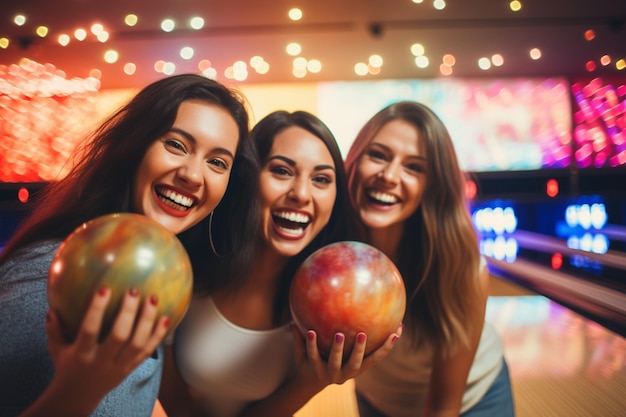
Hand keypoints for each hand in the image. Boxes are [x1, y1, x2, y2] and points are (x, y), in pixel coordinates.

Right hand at [44, 287, 169, 413]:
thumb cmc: (68, 366)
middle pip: (120, 336)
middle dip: (128, 313)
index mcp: (82, 354)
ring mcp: (120, 365)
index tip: (104, 289)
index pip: (90, 330)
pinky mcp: (132, 368)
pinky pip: (148, 351)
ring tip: (153, 299)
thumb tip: (52, 308)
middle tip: (134, 290)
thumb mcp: (56, 350)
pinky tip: (166, 318)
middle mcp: (103, 361)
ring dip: (147, 320)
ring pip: (138, 343)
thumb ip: (54, 329)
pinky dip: (158, 335)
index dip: (97, 310)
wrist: (78, 397)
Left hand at [292, 324, 401, 386]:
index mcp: (356, 368)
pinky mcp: (313, 370)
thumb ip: (359, 335)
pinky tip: (308, 330)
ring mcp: (329, 373)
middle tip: (363, 334)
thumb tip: (374, 305)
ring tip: (338, 334)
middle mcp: (345, 373)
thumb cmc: (333, 359)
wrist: (308, 381)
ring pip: (334, 361)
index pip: (375, 358)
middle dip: (360, 350)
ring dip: (337, 348)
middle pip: (355, 363)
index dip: (387, 347)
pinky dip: (310, 343)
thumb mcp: (346, 351)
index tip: (397, 332)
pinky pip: (312, 354)